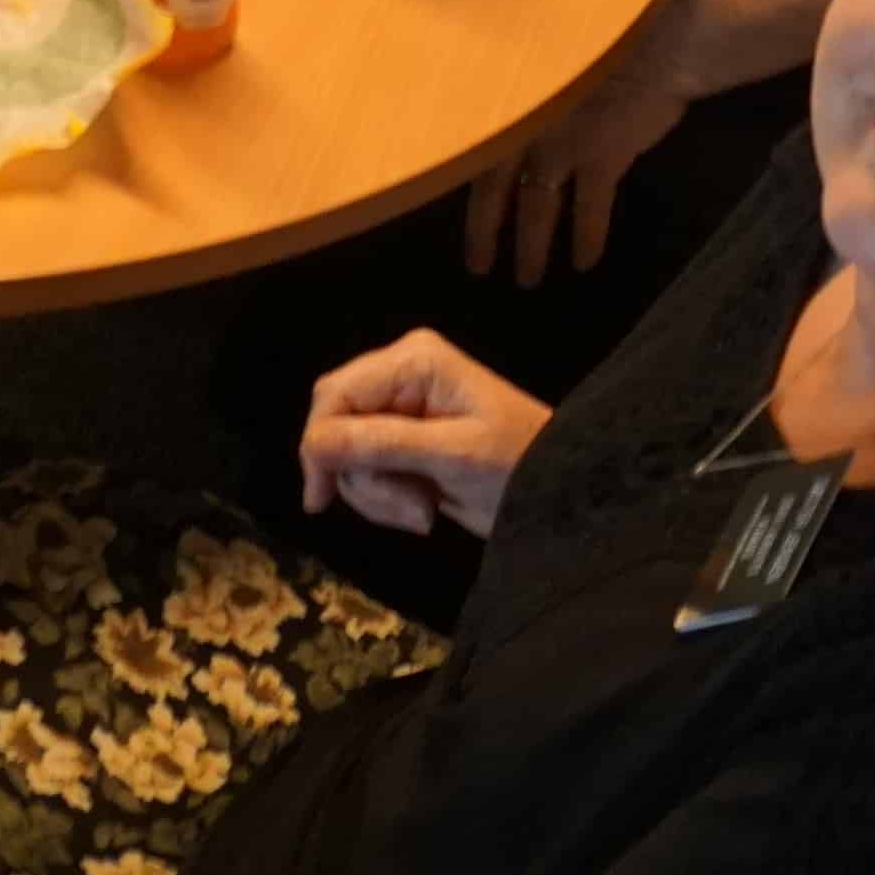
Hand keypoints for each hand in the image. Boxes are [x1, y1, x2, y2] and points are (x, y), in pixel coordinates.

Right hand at [297, 326, 548, 538]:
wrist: (560, 492)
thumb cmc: (518, 464)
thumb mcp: (453, 455)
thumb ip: (382, 444)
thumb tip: (313, 444)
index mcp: (413, 361)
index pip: (335, 394)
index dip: (319, 444)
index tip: (321, 497)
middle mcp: (400, 375)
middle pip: (336, 422)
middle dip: (360, 474)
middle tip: (406, 509)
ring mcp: (402, 408)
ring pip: (348, 453)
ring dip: (378, 493)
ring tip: (423, 513)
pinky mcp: (406, 441)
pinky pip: (369, 469)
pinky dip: (387, 498)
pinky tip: (424, 509)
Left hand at [452, 0, 691, 288]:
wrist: (654, 33)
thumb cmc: (600, 25)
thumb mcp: (548, 45)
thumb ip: (525, 74)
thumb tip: (507, 87)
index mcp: (505, 95)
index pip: (470, 149)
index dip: (460, 176)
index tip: (449, 199)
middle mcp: (524, 125)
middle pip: (495, 190)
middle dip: (488, 233)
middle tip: (479, 270)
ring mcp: (563, 144)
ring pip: (538, 207)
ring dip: (533, 247)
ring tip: (528, 280)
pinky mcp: (605, 157)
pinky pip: (591, 208)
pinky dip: (588, 235)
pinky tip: (587, 262)